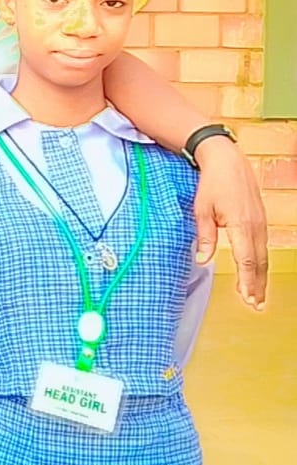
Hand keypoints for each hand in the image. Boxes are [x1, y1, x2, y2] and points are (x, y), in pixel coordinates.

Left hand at [192, 136, 267, 309]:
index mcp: (241, 224)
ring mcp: (260, 222)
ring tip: (257, 295)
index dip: (247, 280)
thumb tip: (202, 259)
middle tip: (255, 304)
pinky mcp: (260, 219)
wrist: (227, 160)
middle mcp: (255, 226)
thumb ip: (205, 236)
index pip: (247, 260)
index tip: (246, 297)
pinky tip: (257, 272)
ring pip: (263, 255)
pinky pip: (262, 245)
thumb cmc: (212, 184)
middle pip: (259, 262)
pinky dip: (260, 261)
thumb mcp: (201, 210)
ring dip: (260, 276)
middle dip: (257, 284)